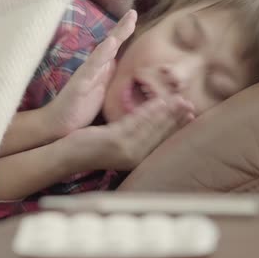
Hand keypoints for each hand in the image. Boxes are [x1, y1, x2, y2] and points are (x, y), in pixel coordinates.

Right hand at [44, 10, 136, 136]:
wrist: (57, 124)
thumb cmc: (78, 110)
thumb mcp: (101, 94)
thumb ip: (109, 80)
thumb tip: (128, 75)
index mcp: (101, 70)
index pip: (115, 49)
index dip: (125, 33)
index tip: (135, 16)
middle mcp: (93, 68)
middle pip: (111, 44)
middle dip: (122, 28)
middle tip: (134, 12)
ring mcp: (86, 75)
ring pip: (103, 52)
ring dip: (116, 36)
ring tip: (128, 21)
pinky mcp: (80, 84)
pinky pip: (92, 68)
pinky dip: (101, 55)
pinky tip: (109, 44)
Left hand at [62, 95, 194, 171]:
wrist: (68, 155)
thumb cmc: (90, 147)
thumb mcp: (116, 140)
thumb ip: (132, 134)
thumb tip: (150, 123)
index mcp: (136, 158)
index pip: (160, 140)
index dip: (176, 126)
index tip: (190, 115)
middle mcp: (134, 156)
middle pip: (160, 133)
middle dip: (176, 117)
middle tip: (190, 103)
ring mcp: (125, 149)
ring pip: (151, 127)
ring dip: (167, 112)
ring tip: (179, 100)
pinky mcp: (115, 141)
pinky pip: (136, 122)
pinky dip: (149, 111)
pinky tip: (158, 102)